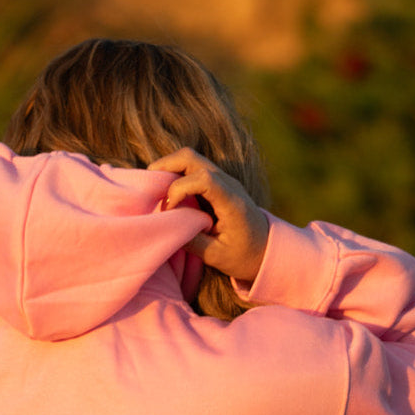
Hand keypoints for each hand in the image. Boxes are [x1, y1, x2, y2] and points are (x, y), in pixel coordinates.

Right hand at [147, 148, 268, 285]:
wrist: (267, 249)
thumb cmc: (243, 256)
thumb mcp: (216, 256)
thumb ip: (191, 240)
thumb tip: (166, 226)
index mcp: (231, 202)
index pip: (202, 179)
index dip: (179, 189)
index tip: (169, 210)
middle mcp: (227, 183)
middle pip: (191, 158)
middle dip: (165, 166)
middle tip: (147, 184)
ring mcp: (223, 180)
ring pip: (190, 158)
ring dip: (168, 168)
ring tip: (153, 187)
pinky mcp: (217, 183)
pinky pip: (193, 168)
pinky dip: (175, 174)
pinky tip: (165, 191)